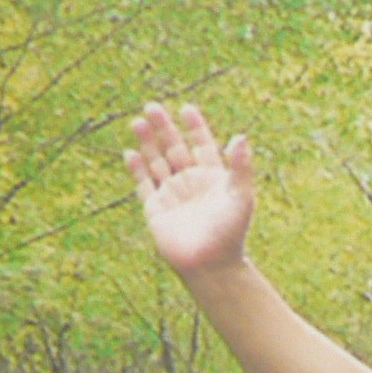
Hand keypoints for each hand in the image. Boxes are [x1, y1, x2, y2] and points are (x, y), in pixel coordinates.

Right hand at [126, 102, 252, 279]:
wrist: (211, 266)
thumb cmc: (230, 233)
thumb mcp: (240, 196)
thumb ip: (240, 166)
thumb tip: (241, 136)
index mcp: (212, 177)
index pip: (202, 145)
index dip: (194, 127)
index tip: (186, 109)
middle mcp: (190, 183)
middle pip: (175, 148)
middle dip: (164, 128)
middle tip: (151, 106)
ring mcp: (172, 195)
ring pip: (157, 162)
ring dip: (147, 142)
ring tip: (137, 121)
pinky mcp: (156, 209)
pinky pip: (144, 184)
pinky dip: (137, 169)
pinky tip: (130, 152)